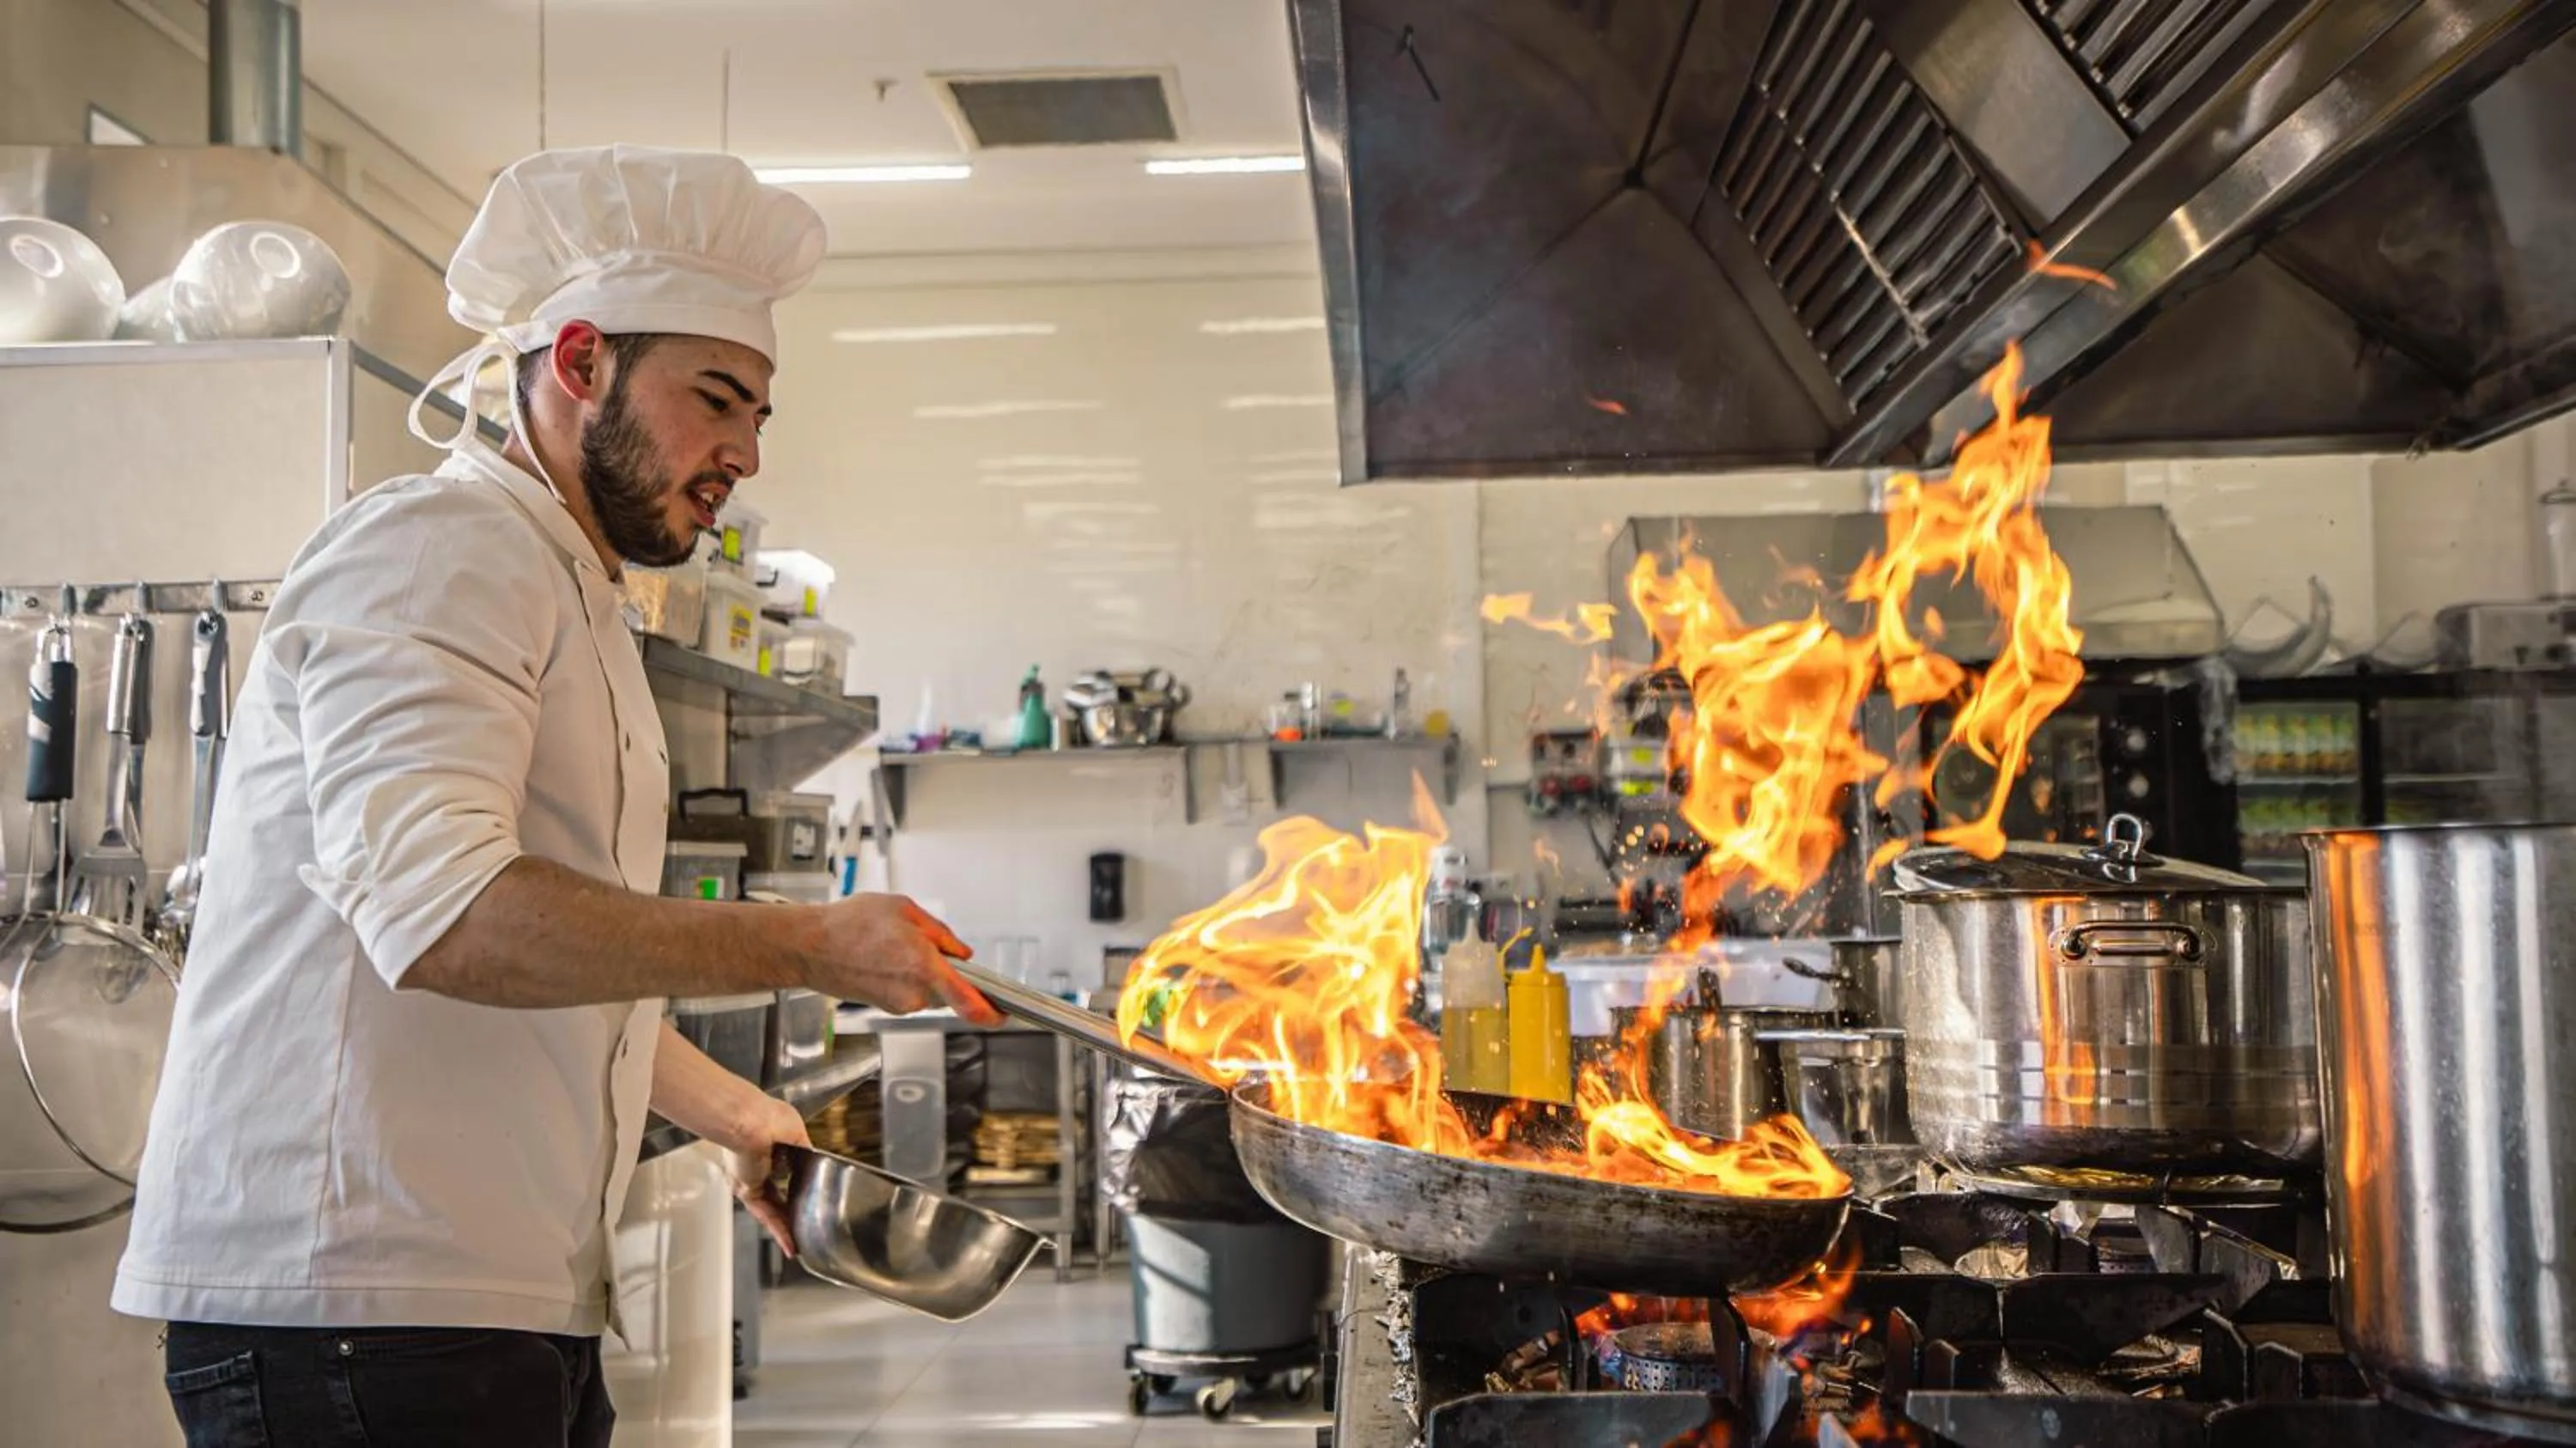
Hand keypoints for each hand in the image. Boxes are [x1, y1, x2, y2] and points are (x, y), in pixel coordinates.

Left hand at [720, 1092, 812, 1256]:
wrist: (746, 1122)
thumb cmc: (766, 1117)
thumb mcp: (796, 1131)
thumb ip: (803, 1148)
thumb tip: (811, 1160)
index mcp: (767, 1148)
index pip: (784, 1172)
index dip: (797, 1186)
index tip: (809, 1198)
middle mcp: (755, 1166)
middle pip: (777, 1196)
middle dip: (791, 1213)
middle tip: (804, 1229)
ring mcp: (750, 1180)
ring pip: (771, 1209)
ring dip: (786, 1227)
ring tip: (799, 1244)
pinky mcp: (746, 1191)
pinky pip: (764, 1214)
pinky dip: (779, 1230)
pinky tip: (791, 1243)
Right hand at [806, 894, 1001, 1024]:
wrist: (808, 946)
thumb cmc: (849, 924)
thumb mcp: (904, 910)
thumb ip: (940, 934)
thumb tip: (961, 953)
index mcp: (924, 967)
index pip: (968, 1001)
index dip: (990, 1012)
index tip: (1004, 1014)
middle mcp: (914, 993)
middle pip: (949, 988)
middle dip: (944, 968)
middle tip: (916, 942)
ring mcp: (899, 1004)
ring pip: (929, 990)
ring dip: (920, 970)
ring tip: (890, 946)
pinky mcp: (885, 1007)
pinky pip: (910, 992)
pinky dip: (904, 976)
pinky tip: (882, 958)